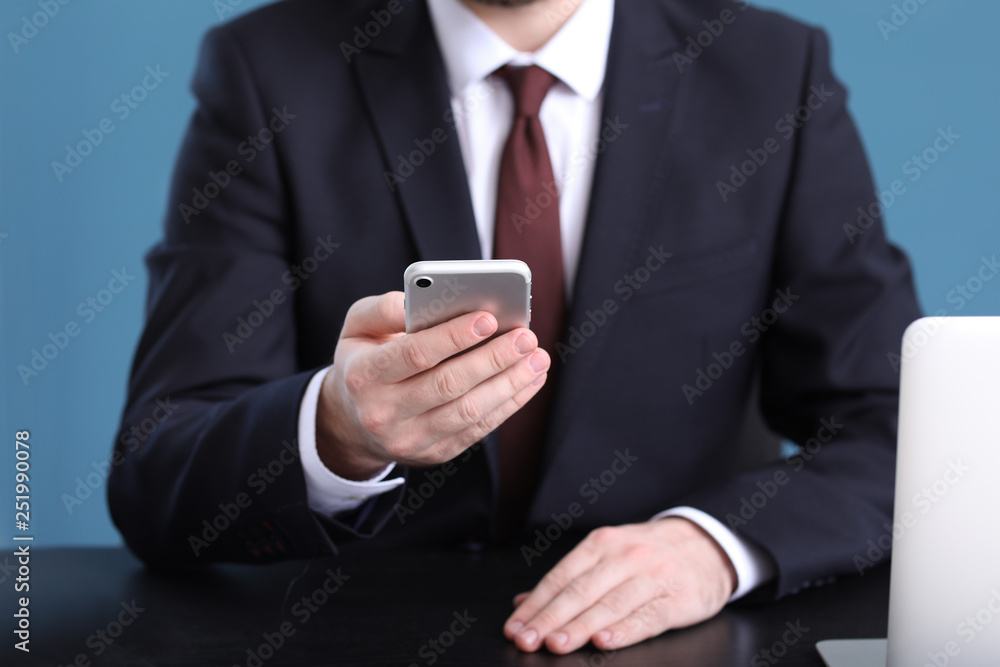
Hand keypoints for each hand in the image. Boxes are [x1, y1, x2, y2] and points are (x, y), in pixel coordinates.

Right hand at [316, 291, 549, 478]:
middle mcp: (383, 412)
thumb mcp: (357, 328)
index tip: (488, 318)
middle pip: (448, 385)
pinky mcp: (435, 453)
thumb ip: (383, 309)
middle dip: (492, 359)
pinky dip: (509, 404)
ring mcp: (409, 439)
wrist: (353, 423)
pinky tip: (529, 380)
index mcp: (363, 375)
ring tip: (537, 358)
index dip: (453, 336)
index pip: (414, 354)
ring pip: (468, 411)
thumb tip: (419, 300)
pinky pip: (478, 429)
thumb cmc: (364, 360)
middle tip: (526, 336)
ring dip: (510, 384)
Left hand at [504, 518, 736, 653]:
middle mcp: (625, 556)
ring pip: (610, 605)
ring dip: (580, 627)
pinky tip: (603, 642)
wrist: (707, 546)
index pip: (561, 576)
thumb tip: (523, 602)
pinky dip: (623, 631)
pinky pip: (646, 617)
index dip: (536, 603)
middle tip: (528, 640)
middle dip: (550, 618)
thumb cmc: (649, 554)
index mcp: (602, 544)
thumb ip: (568, 579)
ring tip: (557, 644)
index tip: (515, 626)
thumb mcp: (608, 554)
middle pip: (581, 591)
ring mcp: (652, 577)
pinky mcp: (677, 599)